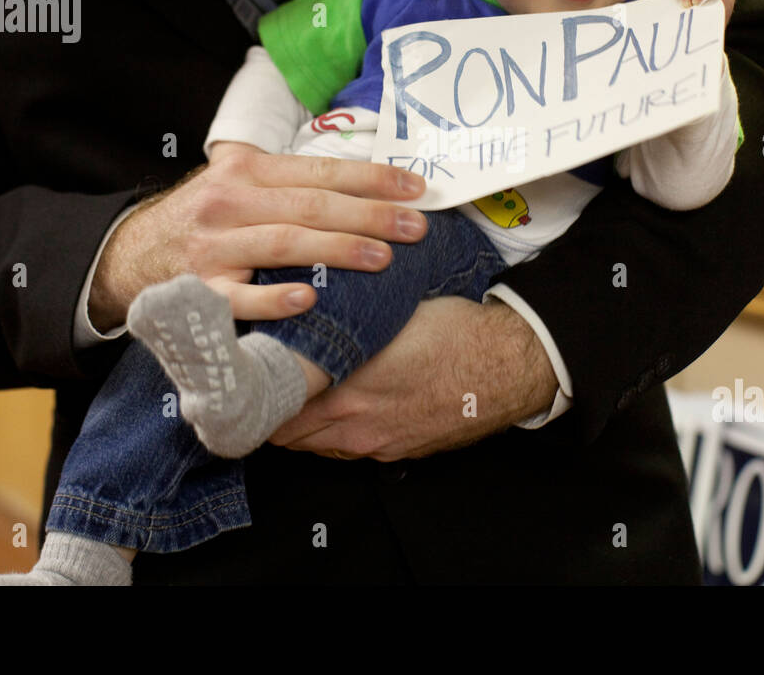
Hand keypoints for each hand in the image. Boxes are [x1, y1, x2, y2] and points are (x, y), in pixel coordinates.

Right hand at [88, 145, 427, 329]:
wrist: (126, 256)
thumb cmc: (202, 220)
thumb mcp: (236, 183)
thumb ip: (287, 180)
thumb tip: (364, 181)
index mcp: (246, 170)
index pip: (320, 170)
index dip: (372, 178)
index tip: (416, 188)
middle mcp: (229, 201)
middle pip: (312, 205)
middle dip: (371, 215)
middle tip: (416, 226)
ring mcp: (213, 247)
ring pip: (285, 243)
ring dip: (339, 250)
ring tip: (384, 258)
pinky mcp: (198, 289)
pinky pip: (240, 296)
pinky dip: (274, 298)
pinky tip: (310, 299)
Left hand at [268, 296, 557, 461]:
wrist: (512, 365)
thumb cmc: (456, 333)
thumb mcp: (391, 316)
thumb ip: (344, 324)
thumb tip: (307, 311)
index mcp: (350, 394)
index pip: (278, 410)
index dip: (260, 392)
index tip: (251, 373)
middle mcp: (359, 429)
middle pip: (290, 438)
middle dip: (275, 414)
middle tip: (267, 386)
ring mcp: (381, 446)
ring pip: (320, 448)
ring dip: (306, 427)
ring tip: (301, 396)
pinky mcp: (402, 451)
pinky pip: (353, 451)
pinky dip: (338, 435)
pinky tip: (345, 408)